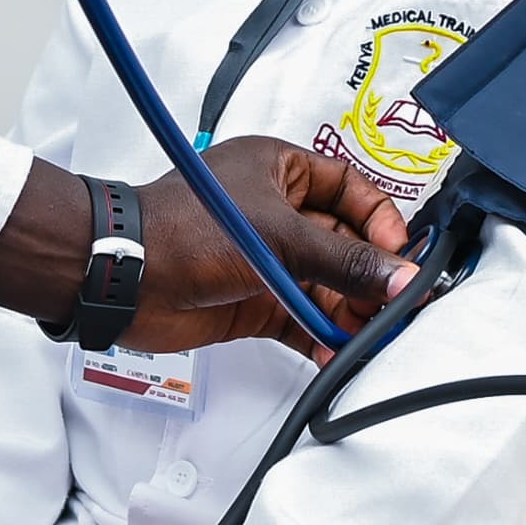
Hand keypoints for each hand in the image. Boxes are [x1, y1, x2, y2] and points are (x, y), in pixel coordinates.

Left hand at [0, 142, 413, 354]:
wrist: (123, 277)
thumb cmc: (184, 231)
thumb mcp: (278, 238)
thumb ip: (344, 261)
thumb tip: (401, 277)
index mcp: (280, 171)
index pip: (351, 189)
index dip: (381, 222)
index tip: (401, 257)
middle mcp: (278, 213)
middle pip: (345, 244)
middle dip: (372, 277)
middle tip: (401, 307)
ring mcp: (268, 259)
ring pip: (328, 286)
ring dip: (352, 312)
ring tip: (375, 336)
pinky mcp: (256, 301)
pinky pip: (303, 319)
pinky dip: (323, 337)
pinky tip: (342, 353)